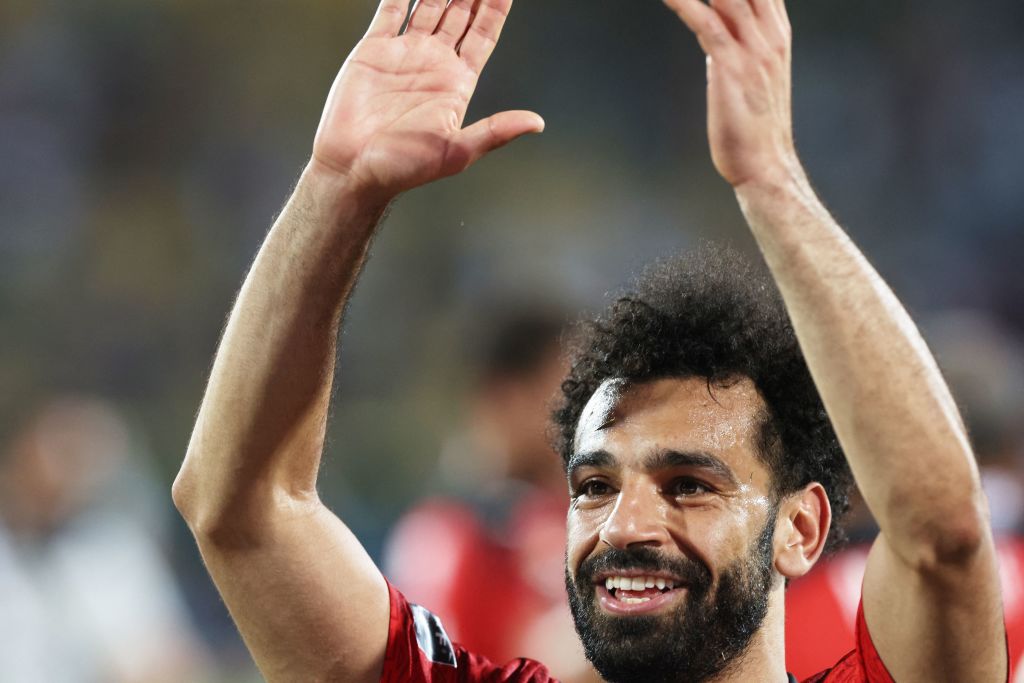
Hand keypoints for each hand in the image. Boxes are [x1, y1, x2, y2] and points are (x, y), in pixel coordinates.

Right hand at [311, 0, 543, 197]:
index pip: (483, 34)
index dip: (495, 8)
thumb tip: (537, 123)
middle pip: (461, 13)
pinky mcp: (374, 49)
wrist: (354, 168)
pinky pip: (392, 8)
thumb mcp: (457, 151)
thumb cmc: (404, 167)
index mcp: (457, 83)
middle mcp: (433, 63)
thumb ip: (496, 130)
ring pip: (430, 4)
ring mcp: (404, 53)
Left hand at [663, 0, 800, 187]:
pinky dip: (683, 0)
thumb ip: (735, 46)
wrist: (765, 165)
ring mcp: (754, 48)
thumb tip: (714, 33)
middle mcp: (770, 32)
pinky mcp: (731, 66)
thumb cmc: (753, 125)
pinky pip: (704, 20)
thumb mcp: (750, 75)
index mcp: (777, 31)